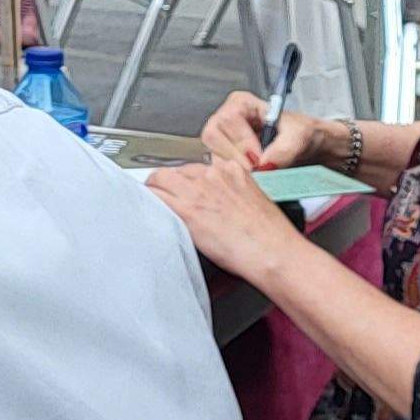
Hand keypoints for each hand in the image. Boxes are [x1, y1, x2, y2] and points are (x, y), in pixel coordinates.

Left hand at [144, 116, 307, 276]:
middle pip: (176, 171)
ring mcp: (198, 190)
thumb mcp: (253, 202)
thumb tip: (215, 201)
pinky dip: (147, 201)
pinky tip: (146, 209)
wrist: (274, 252)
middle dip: (168, 184)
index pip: (196, 167)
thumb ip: (231, 193)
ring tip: (152, 202)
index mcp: (232, 170)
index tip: (183, 190)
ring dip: (154, 190)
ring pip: (160, 179)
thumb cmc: (270, 236)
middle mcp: (213, 175)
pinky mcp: (187, 209)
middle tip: (164, 197)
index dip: (185, 181)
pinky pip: (155, 197)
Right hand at [201, 87, 334, 170]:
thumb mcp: (301, 135)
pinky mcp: (225, 158)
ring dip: (234, 168)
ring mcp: (223, 139)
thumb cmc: (303, 133)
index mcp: (241, 103)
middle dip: (235, 156)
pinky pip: (219, 169)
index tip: (258, 159)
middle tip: (256, 170)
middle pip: (213, 136)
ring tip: (257, 175)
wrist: (310, 148)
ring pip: (213, 154)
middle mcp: (226, 119)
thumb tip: (265, 164)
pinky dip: (234, 176)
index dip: (242, 141)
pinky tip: (251, 179)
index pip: (229, 119)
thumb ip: (285, 148)